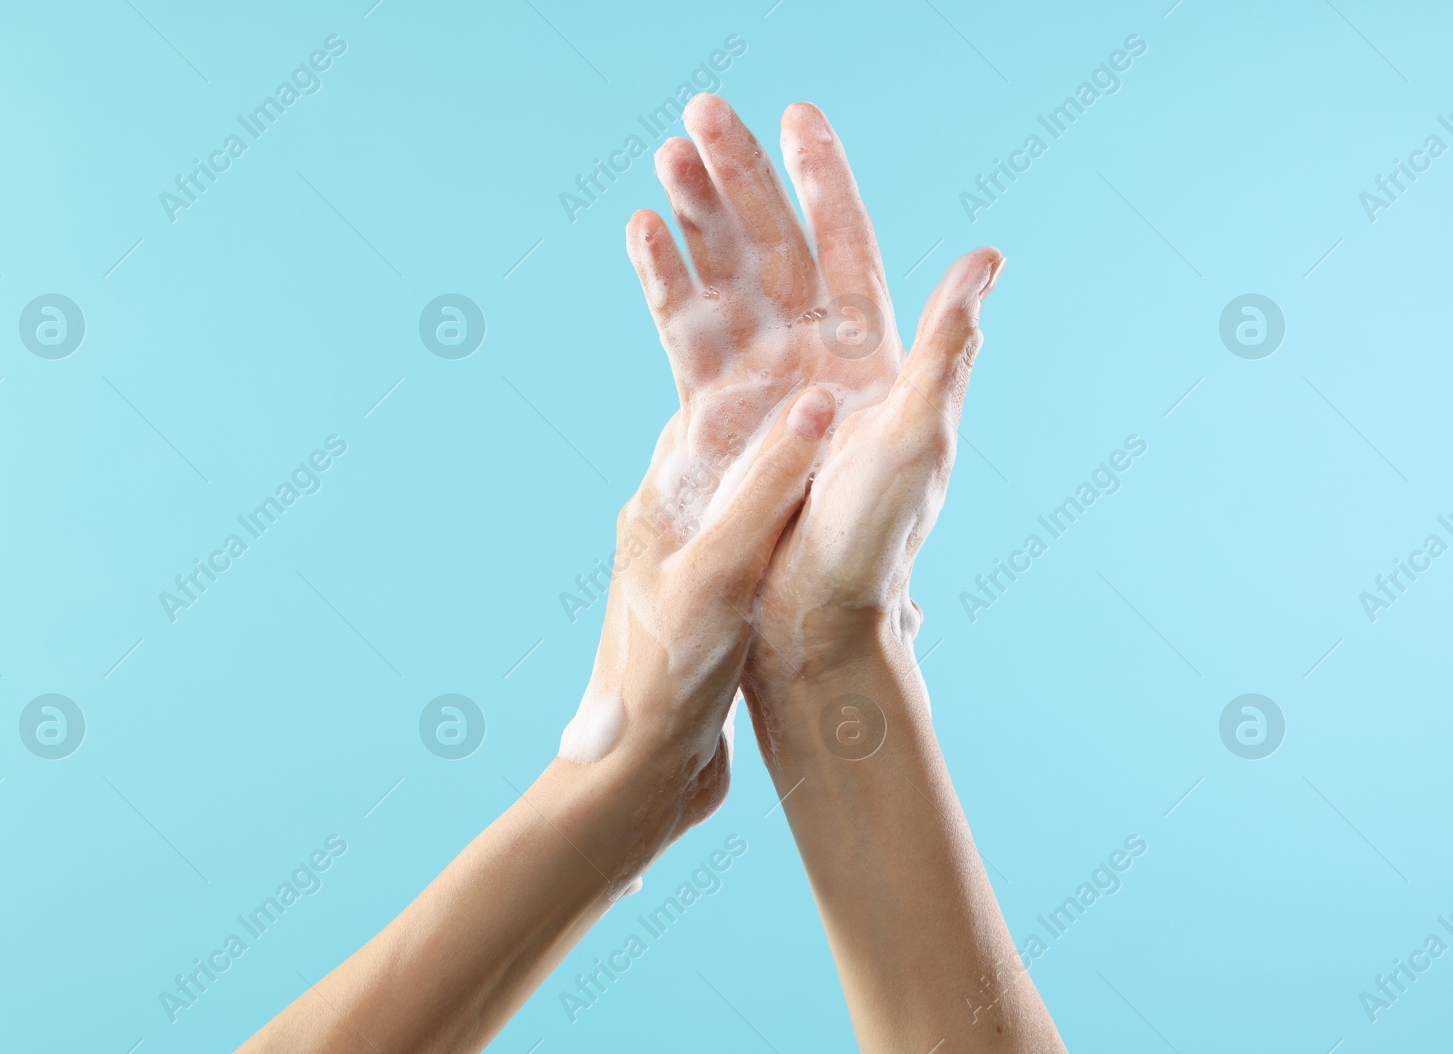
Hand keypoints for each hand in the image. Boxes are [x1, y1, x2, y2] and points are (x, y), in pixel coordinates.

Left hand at [557, 379, 836, 879]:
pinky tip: (847, 555)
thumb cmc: (668, 672)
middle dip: (794, 437)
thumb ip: (766, 491)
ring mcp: (696, 581)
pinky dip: (806, 552)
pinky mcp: (719, 623)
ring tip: (865, 468)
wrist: (643, 777)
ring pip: (758, 518)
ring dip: (805, 496)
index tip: (820, 357)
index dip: (760, 387)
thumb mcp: (721, 569)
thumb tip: (815, 405)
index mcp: (657, 509)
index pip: (706, 422)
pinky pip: (770, 567)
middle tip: (861, 409)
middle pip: (738, 464)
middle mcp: (672, 536)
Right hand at [624, 93, 1001, 707]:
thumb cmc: (875, 541)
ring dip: (698, 218)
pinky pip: (690, 333)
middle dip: (740, 179)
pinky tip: (645, 237)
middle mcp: (819, 357)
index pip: (846, 244)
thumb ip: (945, 349)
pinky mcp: (721, 416)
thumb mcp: (921, 442)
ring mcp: (767, 383)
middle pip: (777, 245)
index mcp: (874, 355)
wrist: (813, 623)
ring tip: (665, 158)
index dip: (823, 179)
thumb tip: (986, 259)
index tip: (797, 117)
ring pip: (729, 278)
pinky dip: (667, 283)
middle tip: (701, 113)